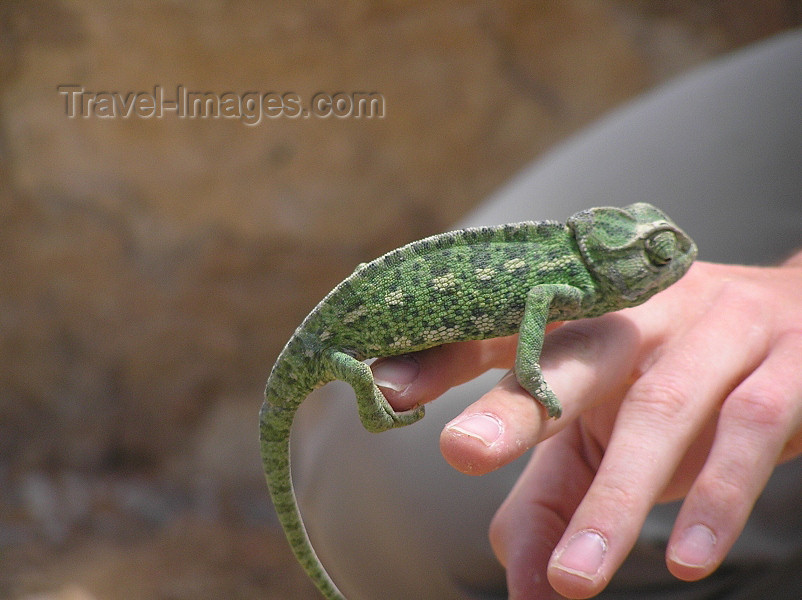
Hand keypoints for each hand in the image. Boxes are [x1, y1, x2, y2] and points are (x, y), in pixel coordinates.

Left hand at [372, 256, 801, 598]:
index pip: (507, 323)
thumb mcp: (607, 433)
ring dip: (617, 497)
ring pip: (662, 407)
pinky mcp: (792, 366)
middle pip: (576, 351)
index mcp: (589, 316)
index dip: (444, 349)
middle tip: (460, 452)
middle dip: (518, 404)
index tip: (385, 386)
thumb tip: (520, 589)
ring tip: (573, 580)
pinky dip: (716, 497)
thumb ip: (555, 499)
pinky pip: (750, 428)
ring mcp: (721, 330)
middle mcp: (647, 311)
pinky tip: (684, 559)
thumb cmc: (679, 381)